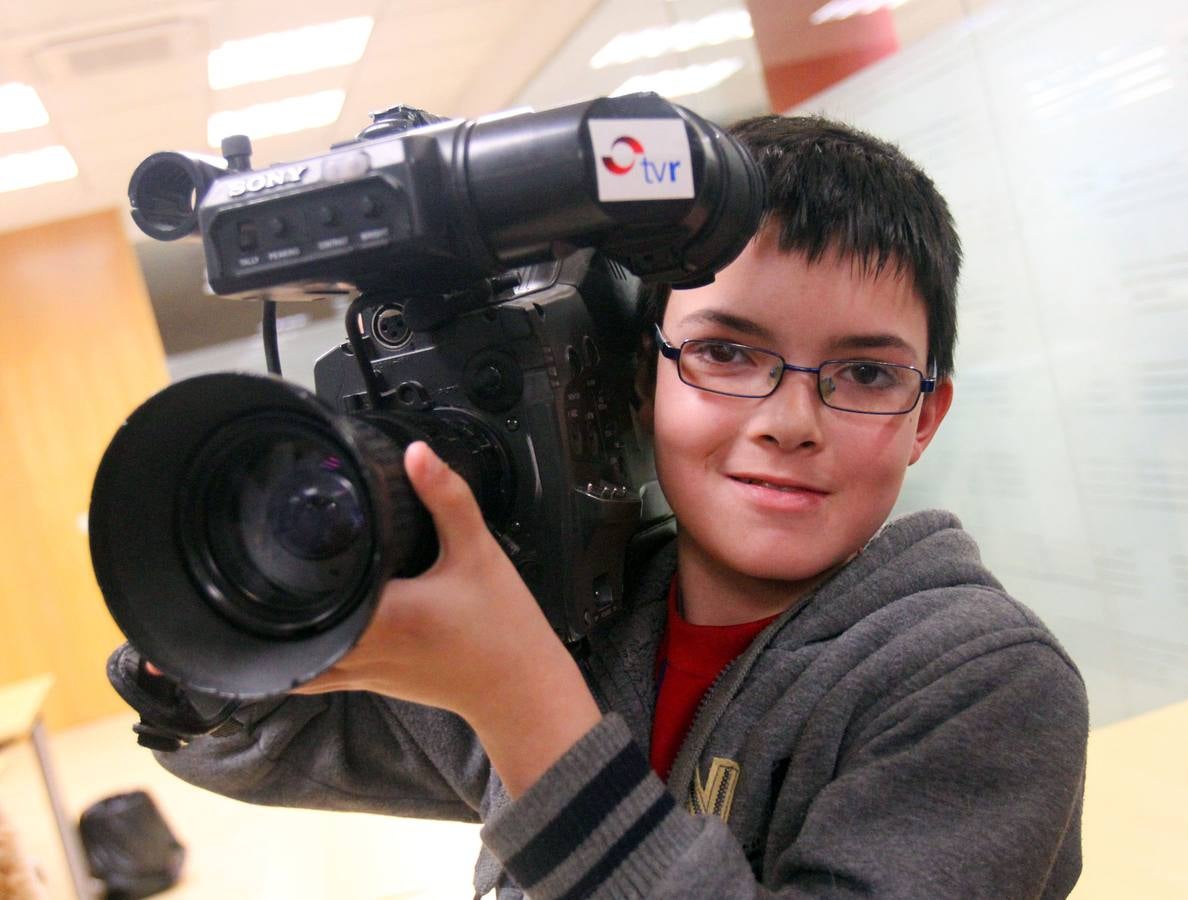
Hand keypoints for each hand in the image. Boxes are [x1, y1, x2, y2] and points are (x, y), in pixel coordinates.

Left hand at [294, 441, 601, 794]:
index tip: (274, 541)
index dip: (284, 571)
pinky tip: (303, 628)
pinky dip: (302, 652)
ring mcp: (364, 673)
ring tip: (271, 596)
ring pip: (296, 661)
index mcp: (385, 617)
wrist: (522, 690)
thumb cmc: (504, 629)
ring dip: (281, 633)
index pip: (310, 598)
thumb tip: (416, 456)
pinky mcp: (372, 683)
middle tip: (262, 558)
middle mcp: (365, 650)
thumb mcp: (478, 553)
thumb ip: (446, 498)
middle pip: (290, 631)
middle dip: (273, 599)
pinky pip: (318, 673)